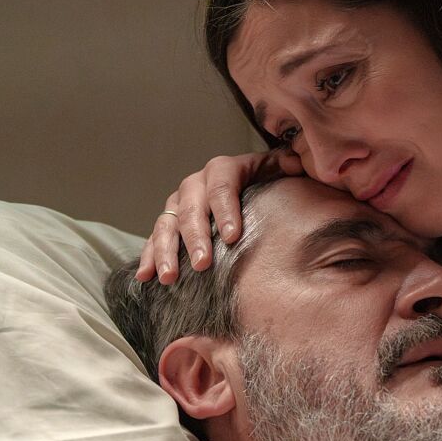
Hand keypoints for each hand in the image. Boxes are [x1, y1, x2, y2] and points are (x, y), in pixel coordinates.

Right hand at [135, 150, 302, 283]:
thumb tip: (295, 163)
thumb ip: (287, 165)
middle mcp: (197, 184)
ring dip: (166, 251)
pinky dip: (149, 257)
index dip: (225, 209)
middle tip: (202, 264)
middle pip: (191, 208)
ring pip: (167, 224)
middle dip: (195, 238)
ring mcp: (179, 204)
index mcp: (223, 169)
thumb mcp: (278, 169)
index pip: (221, 185)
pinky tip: (146, 277)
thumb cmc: (267, 182)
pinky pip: (154, 239)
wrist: (250, 187)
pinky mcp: (170, 223)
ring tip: (170, 277)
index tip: (231, 237)